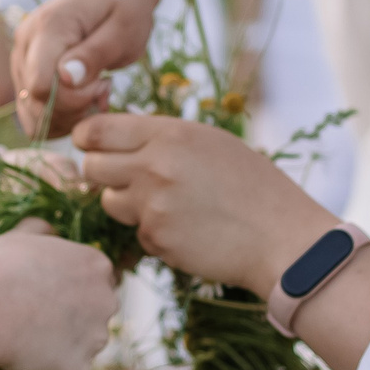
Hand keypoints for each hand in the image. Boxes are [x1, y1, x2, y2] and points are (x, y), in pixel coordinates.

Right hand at [0, 218, 116, 369]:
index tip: (45, 297)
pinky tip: (25, 366)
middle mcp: (106, 301)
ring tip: (25, 344)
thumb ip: (40, 230)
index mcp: (96, 265)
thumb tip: (47, 227)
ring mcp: (96, 340)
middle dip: (73, 321)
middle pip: (96, 316)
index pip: (97, 281)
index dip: (70, 291)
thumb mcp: (18, 236)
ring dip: (61, 349)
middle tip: (34, 321)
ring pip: (83, 349)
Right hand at [8, 0, 156, 139]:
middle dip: (74, 108)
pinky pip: (33, 115)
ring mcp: (20, 60)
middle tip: (103, 87)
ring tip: (94, 90)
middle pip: (35, 103)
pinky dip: (61, 117)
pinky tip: (83, 98)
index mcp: (47, 27)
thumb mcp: (123, 30)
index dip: (73, 99)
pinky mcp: (24, 75)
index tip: (102, 84)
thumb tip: (66, 78)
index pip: (41, 85)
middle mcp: (25, 44)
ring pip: (32, 114)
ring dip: (69, 115)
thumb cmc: (123, 10)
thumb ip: (94, 54)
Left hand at [74, 113, 332, 294]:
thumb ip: (162, 138)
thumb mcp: (209, 143)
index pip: (96, 130)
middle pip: (91, 166)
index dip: (88, 138)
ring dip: (127, 203)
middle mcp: (154, 166)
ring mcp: (152, 205)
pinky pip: (136, 231)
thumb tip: (116, 139)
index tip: (93, 145)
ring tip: (167, 203)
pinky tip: (187, 229)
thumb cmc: (253, 186)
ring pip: (108, 200)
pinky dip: (153, 232)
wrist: (281, 237)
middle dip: (102, 172)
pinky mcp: (155, 239)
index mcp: (169, 134)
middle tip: (128, 177)